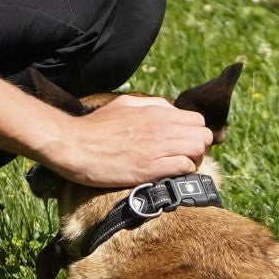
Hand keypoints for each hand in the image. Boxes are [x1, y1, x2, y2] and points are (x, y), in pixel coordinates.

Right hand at [40, 95, 213, 188]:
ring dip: (193, 160)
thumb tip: (170, 109)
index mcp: (156, 112)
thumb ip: (151, 104)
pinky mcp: (150, 168)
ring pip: (198, 151)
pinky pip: (184, 167)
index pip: (197, 120)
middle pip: (203, 135)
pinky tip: (170, 173)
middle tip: (185, 156)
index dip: (195, 132)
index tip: (185, 142)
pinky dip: (183, 172)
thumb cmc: (96, 127)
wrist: (75, 146)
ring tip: (180, 165)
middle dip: (199, 146)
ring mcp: (157, 148)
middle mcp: (161, 127)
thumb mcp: (124, 104)